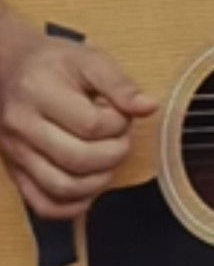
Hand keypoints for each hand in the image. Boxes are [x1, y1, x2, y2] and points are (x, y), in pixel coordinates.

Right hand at [0, 11, 155, 218]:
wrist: (9, 70)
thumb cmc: (53, 63)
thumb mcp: (89, 58)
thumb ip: (120, 83)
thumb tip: (148, 107)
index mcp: (40, 91)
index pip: (90, 124)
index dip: (118, 123)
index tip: (123, 114)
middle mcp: (23, 126)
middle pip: (77, 159)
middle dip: (114, 154)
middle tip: (122, 138)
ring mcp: (16, 153)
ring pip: (61, 187)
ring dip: (98, 181)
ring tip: (109, 160)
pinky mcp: (15, 172)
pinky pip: (42, 204)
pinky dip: (71, 206)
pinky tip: (89, 189)